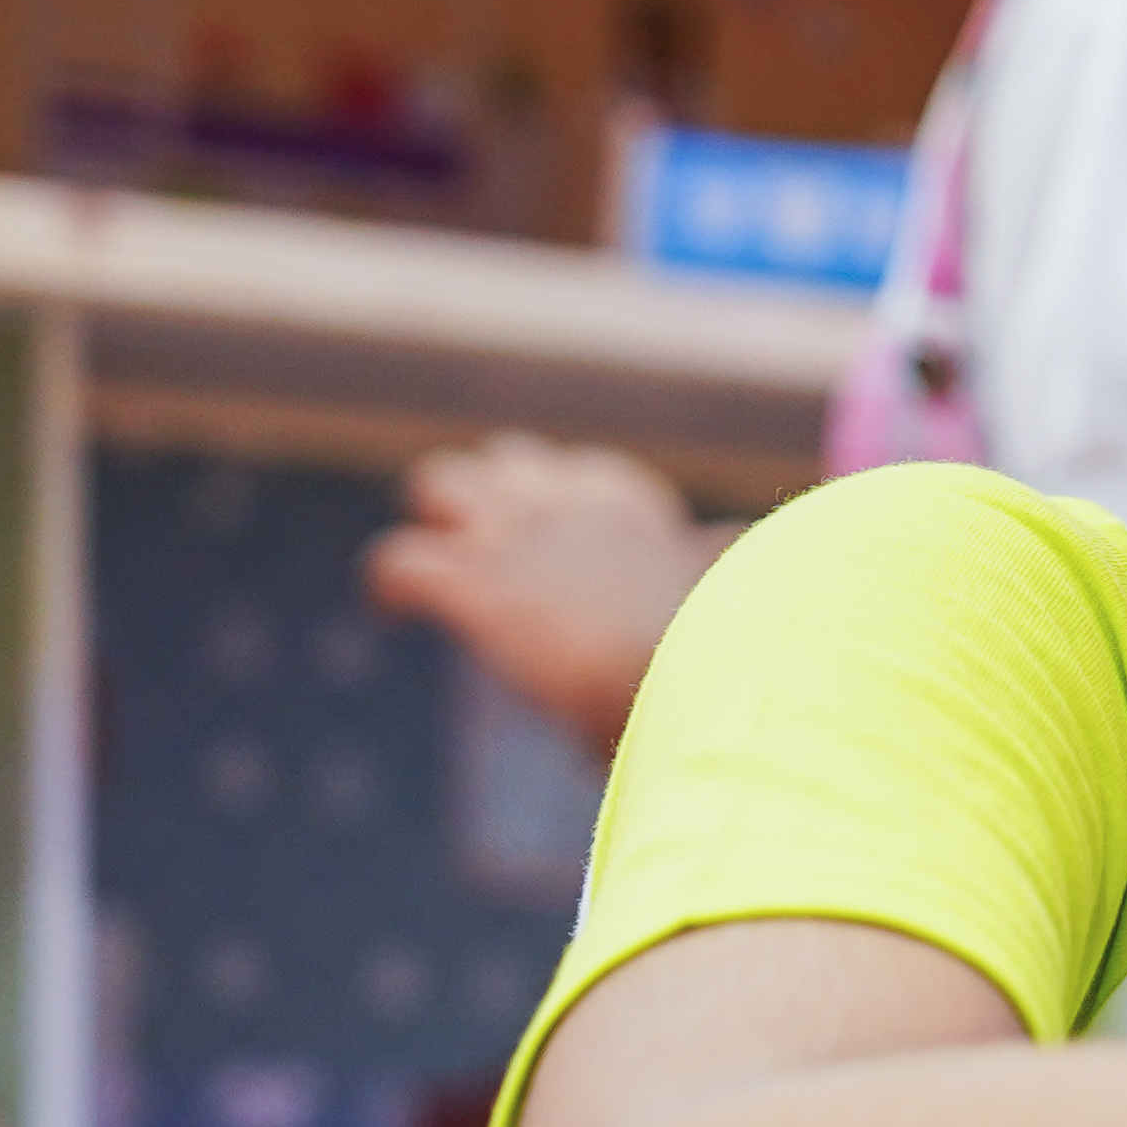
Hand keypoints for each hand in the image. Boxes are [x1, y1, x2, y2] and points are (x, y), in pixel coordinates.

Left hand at [364, 435, 731, 755]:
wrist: (687, 669)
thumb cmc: (716, 647)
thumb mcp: (728, 592)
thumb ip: (722, 562)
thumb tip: (738, 540)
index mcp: (635, 506)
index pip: (586, 473)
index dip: (566, 501)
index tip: (563, 545)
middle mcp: (569, 503)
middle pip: (508, 457)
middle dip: (491, 491)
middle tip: (484, 544)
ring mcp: (514, 536)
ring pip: (439, 480)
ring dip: (435, 517)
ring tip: (437, 565)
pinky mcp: (471, 584)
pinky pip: (399, 560)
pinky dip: (389, 583)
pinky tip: (393, 613)